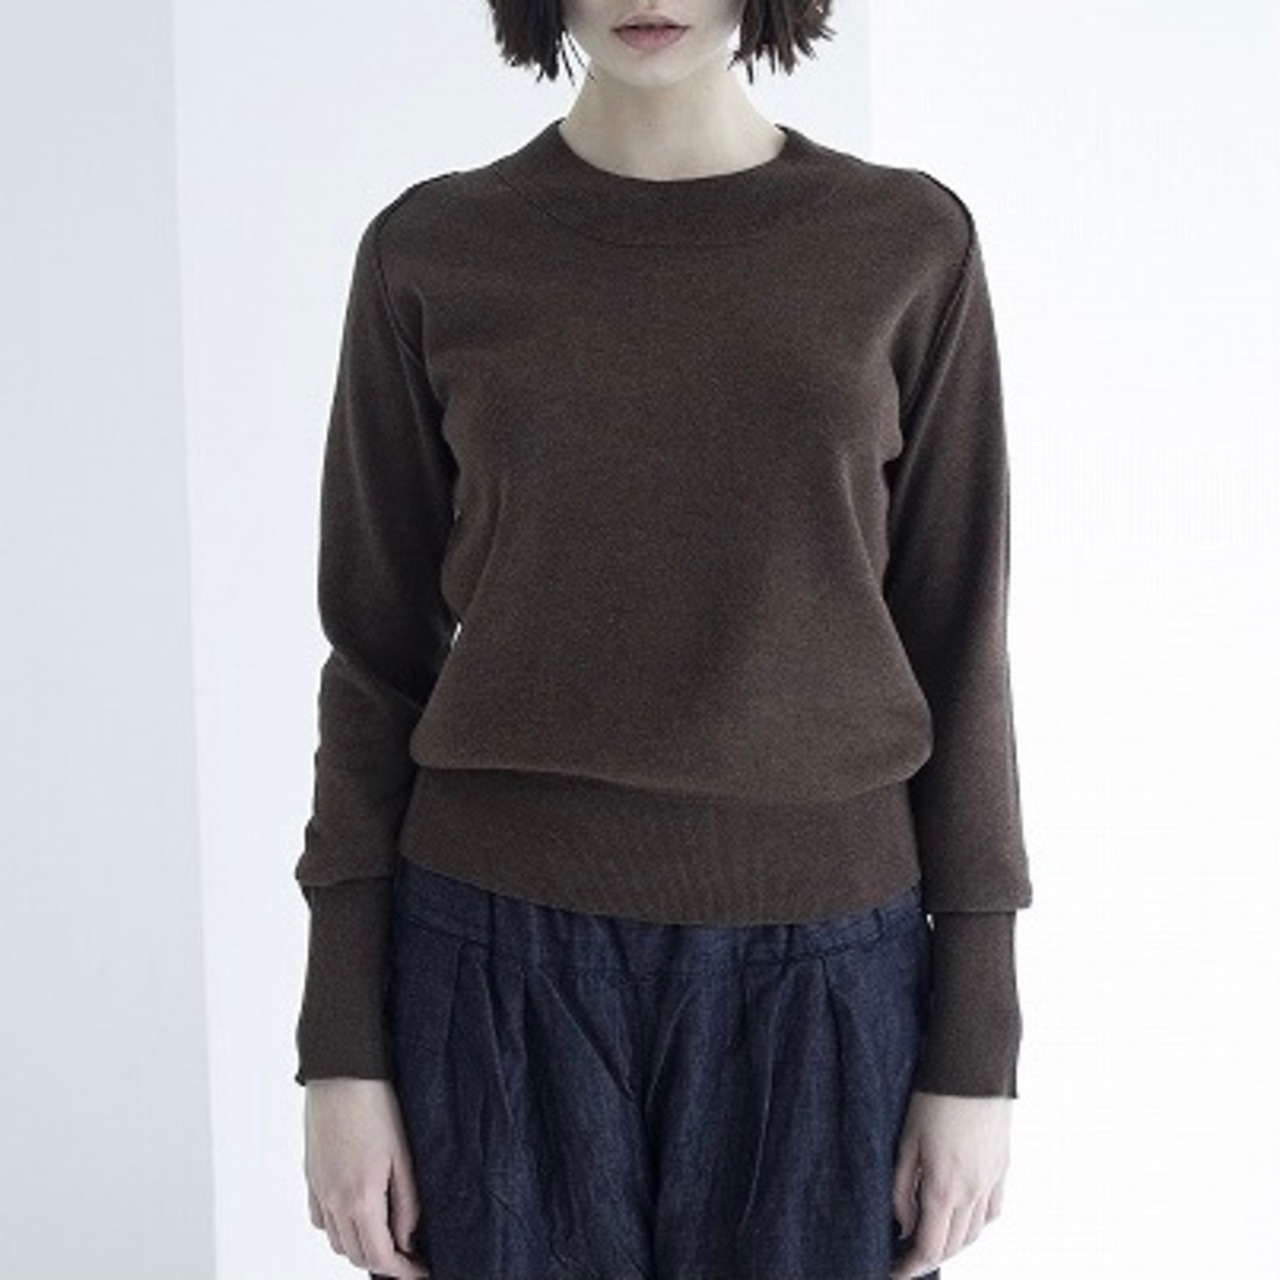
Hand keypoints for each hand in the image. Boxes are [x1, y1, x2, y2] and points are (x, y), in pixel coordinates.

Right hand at [303, 1077, 429, 1277]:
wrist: (341, 1072)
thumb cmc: (377, 1105)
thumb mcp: (404, 1155)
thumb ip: (406, 1203)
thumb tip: (408, 1238)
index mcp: (360, 1198)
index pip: (380, 1257)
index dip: (404, 1271)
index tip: (423, 1271)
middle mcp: (334, 1200)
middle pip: (356, 1255)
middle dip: (384, 1263)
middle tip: (411, 1255)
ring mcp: (318, 1189)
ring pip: (336, 1242)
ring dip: (361, 1247)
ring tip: (387, 1236)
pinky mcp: (311, 1175)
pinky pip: (320, 1220)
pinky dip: (338, 1229)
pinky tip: (357, 1214)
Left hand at [889, 1090, 1011, 1278]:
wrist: (973, 1063)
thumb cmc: (932, 1095)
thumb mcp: (905, 1141)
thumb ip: (902, 1189)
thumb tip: (903, 1226)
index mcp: (944, 1188)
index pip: (929, 1249)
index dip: (908, 1267)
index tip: (891, 1271)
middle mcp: (973, 1192)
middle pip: (953, 1246)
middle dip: (927, 1257)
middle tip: (903, 1256)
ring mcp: (992, 1181)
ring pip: (975, 1233)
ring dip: (952, 1243)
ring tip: (927, 1237)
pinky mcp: (1002, 1167)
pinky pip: (992, 1211)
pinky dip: (976, 1224)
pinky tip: (960, 1216)